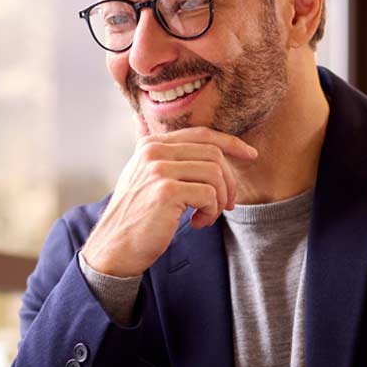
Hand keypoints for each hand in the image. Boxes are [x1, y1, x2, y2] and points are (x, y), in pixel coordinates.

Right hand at [82, 125, 256, 276]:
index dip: (231, 143)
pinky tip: (196, 223)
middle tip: (226, 205)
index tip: (251, 155)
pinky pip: (209, 195)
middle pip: (214, 154)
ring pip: (215, 174)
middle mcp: (153, 151)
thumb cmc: (135, 216)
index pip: (202, 134)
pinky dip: (211, 212)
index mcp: (151, 144)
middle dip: (228, 181)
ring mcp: (159, 169)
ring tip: (206, 216)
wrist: (115, 247)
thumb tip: (139, 120)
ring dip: (219, 200)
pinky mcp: (166, 191)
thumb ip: (152, 152)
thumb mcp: (140, 175)